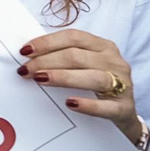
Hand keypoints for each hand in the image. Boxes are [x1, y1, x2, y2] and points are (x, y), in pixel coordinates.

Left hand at [18, 29, 142, 141]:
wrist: (124, 113)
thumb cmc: (97, 85)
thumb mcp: (86, 66)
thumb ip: (64, 59)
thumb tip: (30, 58)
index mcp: (104, 47)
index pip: (74, 37)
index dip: (47, 42)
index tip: (25, 51)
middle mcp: (114, 62)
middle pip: (78, 56)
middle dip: (47, 61)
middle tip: (26, 70)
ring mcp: (122, 85)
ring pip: (93, 77)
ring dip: (63, 77)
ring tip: (41, 79)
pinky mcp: (123, 108)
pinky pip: (106, 107)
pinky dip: (88, 105)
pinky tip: (70, 103)